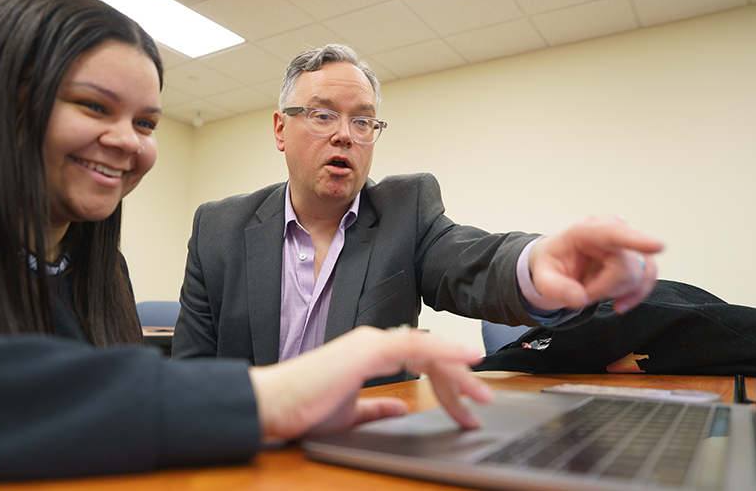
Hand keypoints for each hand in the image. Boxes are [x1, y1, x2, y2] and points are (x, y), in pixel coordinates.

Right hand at [247, 326, 491, 440]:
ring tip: (482, 393)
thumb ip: (378, 407)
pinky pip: (414, 346)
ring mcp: (371, 343)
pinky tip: (466, 359)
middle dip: (460, 380)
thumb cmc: (303, 407)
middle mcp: (374, 342)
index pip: (421, 360)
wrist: (272, 405)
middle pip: (431, 355)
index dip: (448, 381)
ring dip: (459, 371)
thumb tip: (402, 408)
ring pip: (428, 349)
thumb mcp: (351, 414)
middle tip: (483, 402)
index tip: (469, 403)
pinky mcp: (367, 350)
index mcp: (371, 354)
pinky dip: (443, 350)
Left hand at [528, 216, 662, 313]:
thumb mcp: (542, 278)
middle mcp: (610, 233)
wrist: (559, 265)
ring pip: (640, 274)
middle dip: (604, 287)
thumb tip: (580, 298)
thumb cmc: (553, 265)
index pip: (612, 233)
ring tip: (593, 288)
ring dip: (616, 291)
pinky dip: (635, 295)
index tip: (658, 246)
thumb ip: (555, 289)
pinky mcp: (637, 259)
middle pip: (626, 265)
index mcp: (584, 231)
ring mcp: (626, 245)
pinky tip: (618, 303)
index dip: (635, 240)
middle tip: (583, 290)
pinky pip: (648, 279)